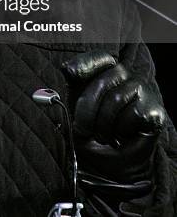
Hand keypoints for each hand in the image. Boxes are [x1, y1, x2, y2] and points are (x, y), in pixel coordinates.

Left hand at [62, 51, 165, 198]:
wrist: (108, 163)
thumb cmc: (91, 130)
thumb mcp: (75, 106)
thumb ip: (73, 87)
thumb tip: (67, 68)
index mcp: (103, 70)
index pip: (98, 58)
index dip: (84, 64)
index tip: (70, 73)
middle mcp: (123, 75)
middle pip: (102, 83)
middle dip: (86, 110)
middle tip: (82, 129)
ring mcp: (140, 89)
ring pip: (116, 100)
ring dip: (103, 125)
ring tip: (102, 135)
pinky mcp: (153, 109)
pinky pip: (133, 114)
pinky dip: (121, 130)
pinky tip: (121, 136)